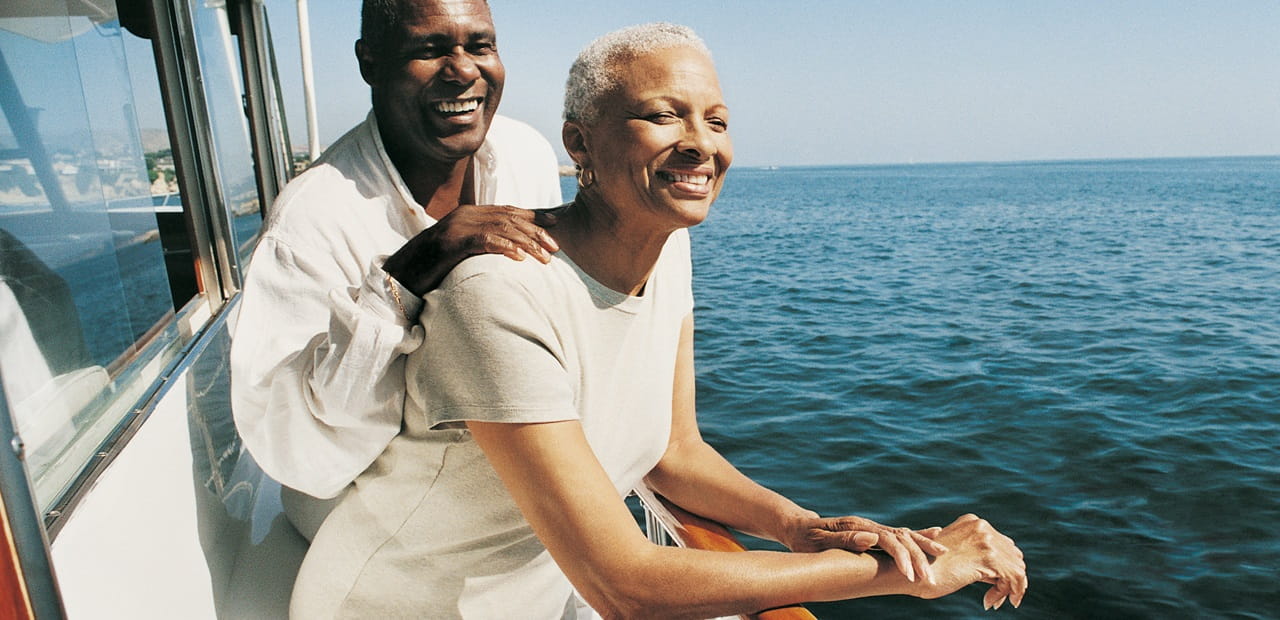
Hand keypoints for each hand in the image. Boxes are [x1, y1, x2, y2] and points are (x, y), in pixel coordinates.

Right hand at [384, 205, 558, 295]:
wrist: (401, 273)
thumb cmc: (433, 266)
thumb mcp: (463, 251)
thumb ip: (482, 243)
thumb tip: (509, 249)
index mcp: (470, 214)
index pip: (508, 211)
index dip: (534, 218)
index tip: (555, 227)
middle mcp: (466, 215)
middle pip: (510, 218)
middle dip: (536, 233)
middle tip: (556, 248)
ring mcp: (458, 226)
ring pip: (502, 228)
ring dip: (527, 243)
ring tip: (544, 258)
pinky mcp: (452, 242)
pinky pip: (483, 241)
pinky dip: (504, 247)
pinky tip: (519, 258)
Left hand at [785, 514, 947, 583]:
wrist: (798, 527)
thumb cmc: (805, 539)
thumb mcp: (820, 541)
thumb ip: (845, 539)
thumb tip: (871, 538)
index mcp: (858, 527)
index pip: (887, 540)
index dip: (901, 557)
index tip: (911, 575)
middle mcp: (868, 526)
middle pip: (900, 538)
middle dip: (918, 556)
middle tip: (932, 576)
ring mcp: (871, 528)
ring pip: (903, 535)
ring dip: (922, 546)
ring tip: (943, 553)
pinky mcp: (872, 533)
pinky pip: (898, 535)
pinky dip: (916, 537)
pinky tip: (931, 537)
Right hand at [915, 514, 1026, 609]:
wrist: (912, 573)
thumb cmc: (927, 568)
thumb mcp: (953, 553)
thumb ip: (974, 554)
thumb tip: (995, 571)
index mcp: (973, 522)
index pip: (1004, 545)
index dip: (1004, 567)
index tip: (996, 585)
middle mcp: (982, 527)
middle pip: (1014, 555)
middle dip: (1009, 577)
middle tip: (999, 597)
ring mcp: (986, 540)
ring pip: (1017, 567)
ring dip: (1009, 588)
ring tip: (995, 600)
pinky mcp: (989, 557)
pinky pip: (1015, 578)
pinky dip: (1010, 592)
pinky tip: (991, 602)